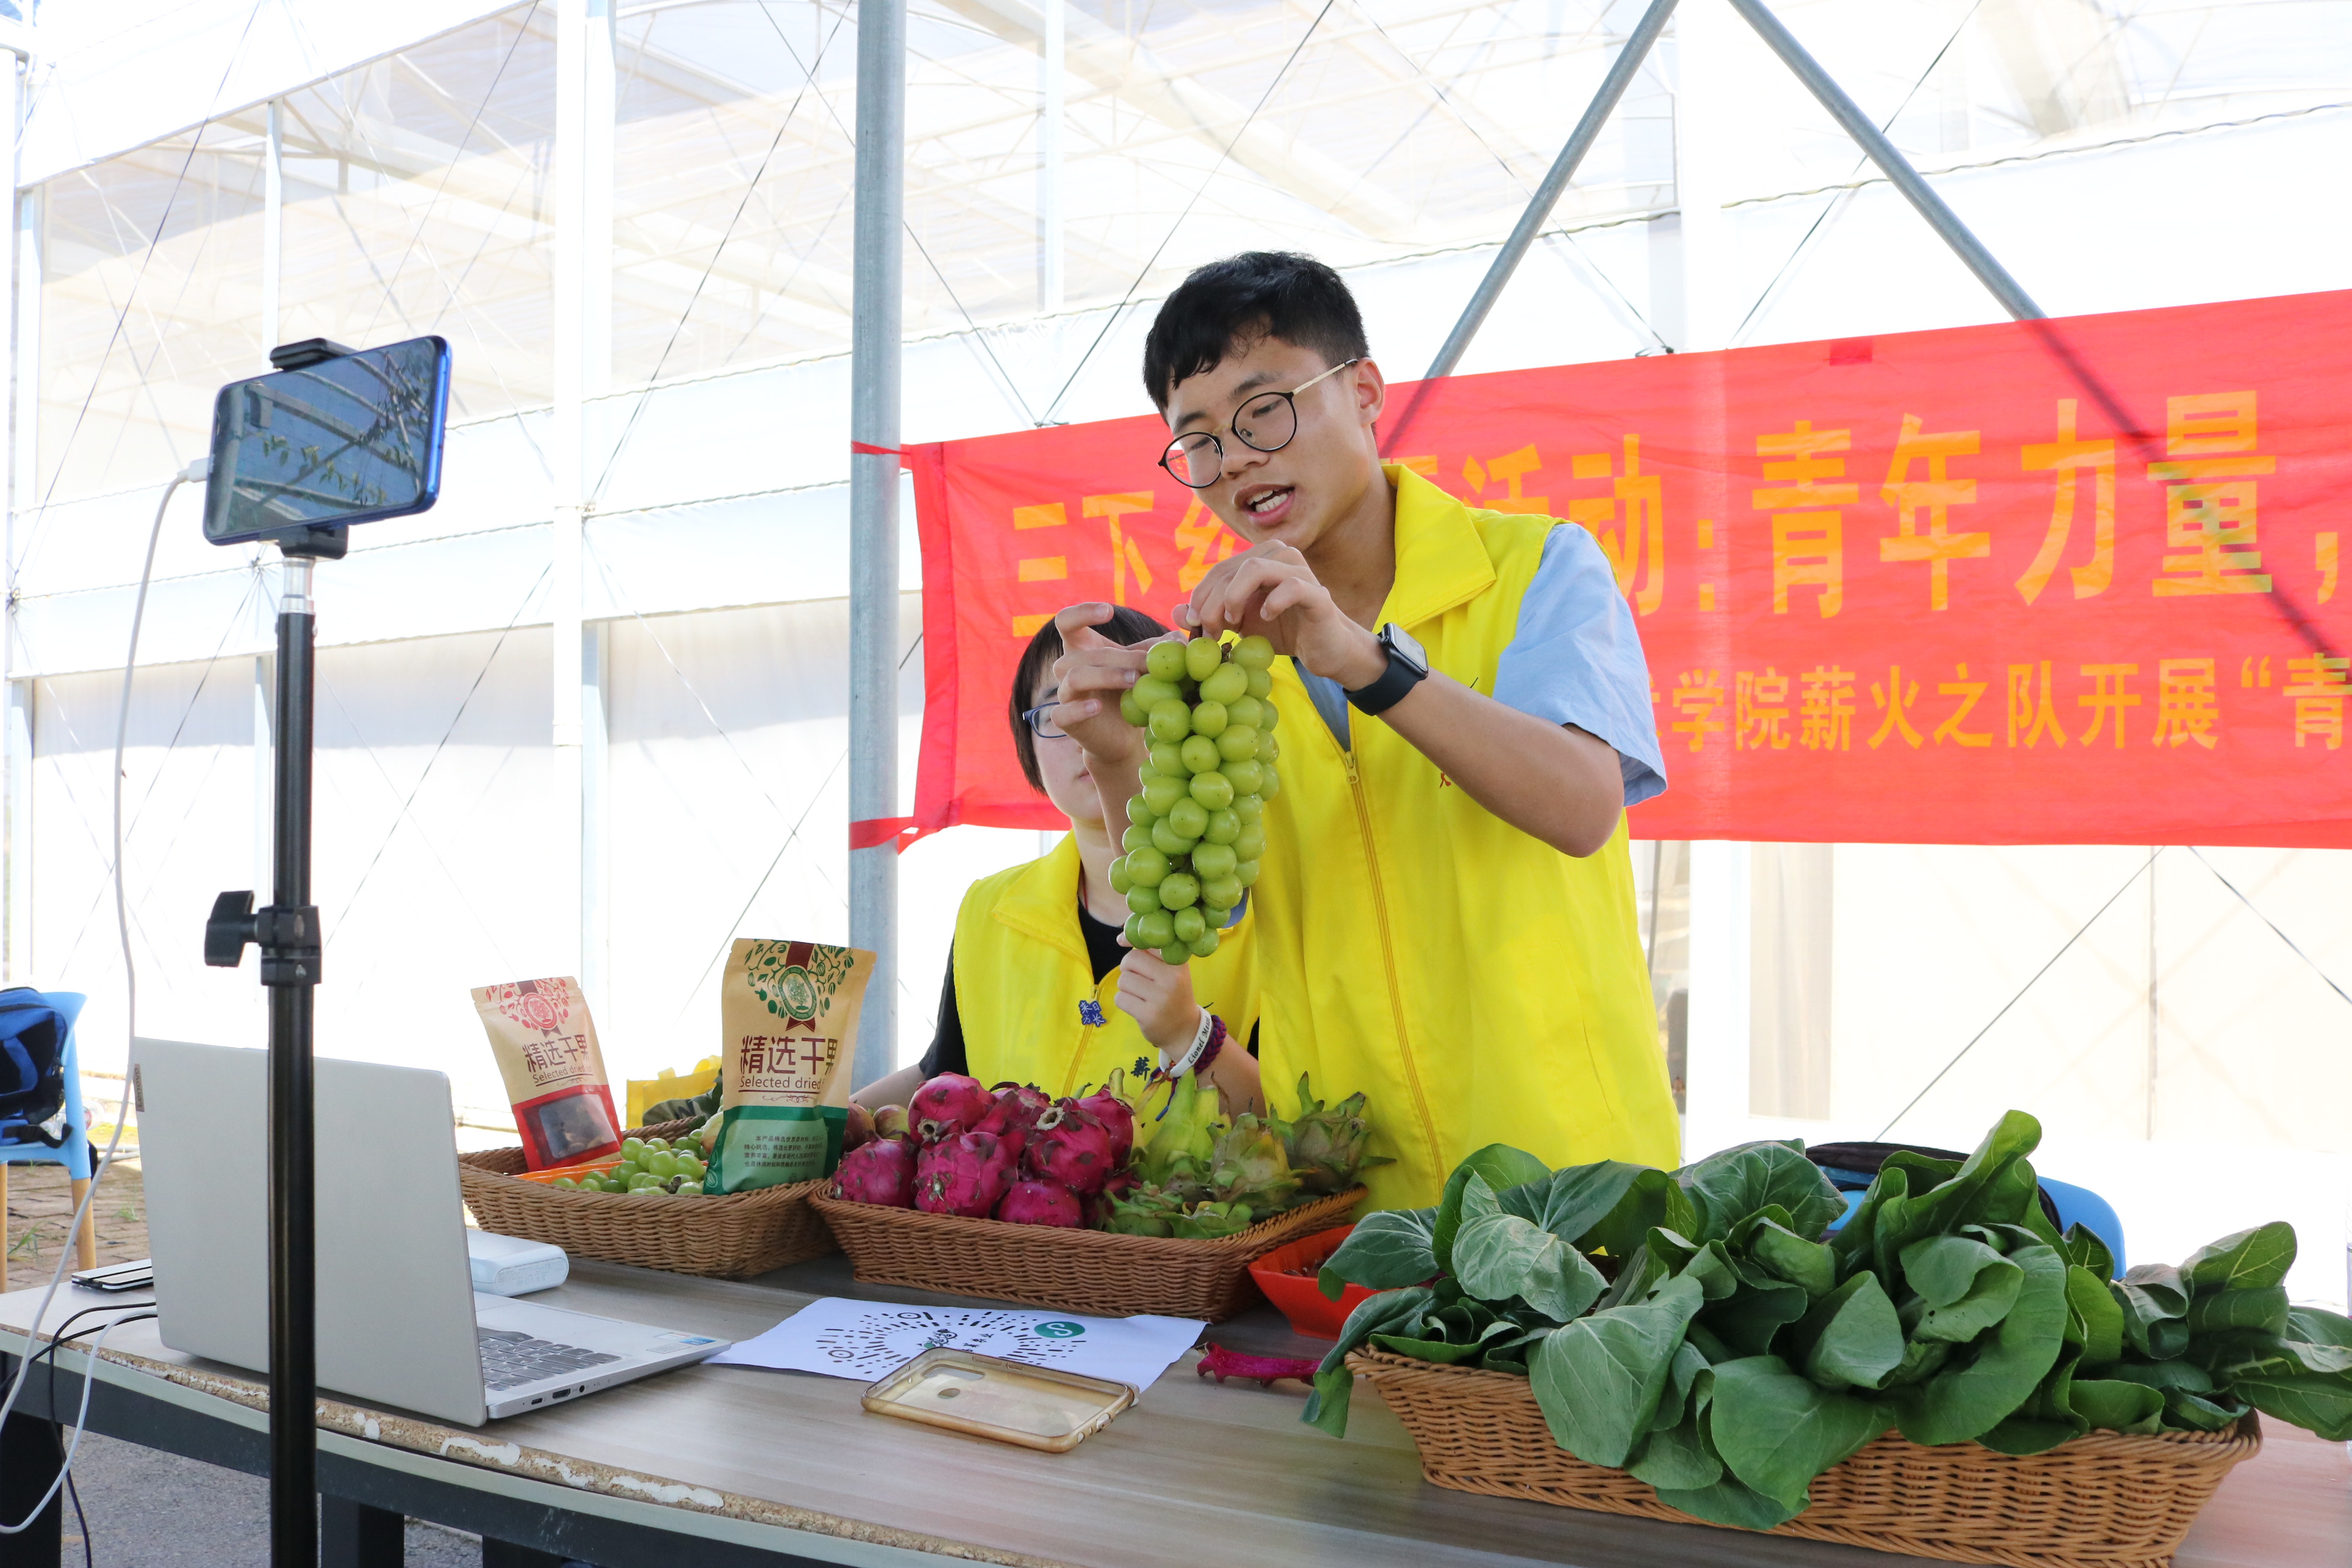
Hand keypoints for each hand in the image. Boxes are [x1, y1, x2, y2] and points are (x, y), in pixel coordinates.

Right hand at [1048, 603, 1151, 762]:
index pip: (1066, 621)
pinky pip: (1062, 713)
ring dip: (1107, 676)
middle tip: (1148, 664)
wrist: (1122, 736)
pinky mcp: (1065, 720)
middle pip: (1084, 654)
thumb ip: (1156, 650)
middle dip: (1120, 657)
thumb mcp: (1140, 666)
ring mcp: (1064, 694)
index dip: (1082, 612)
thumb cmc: (1128, 692)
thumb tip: (1178, 639)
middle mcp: (1067, 667)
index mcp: (1081, 648)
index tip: (1108, 611)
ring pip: (1075, 677)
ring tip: (1134, 681)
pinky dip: (1079, 709)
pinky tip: (1097, 707)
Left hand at [1112, 948, 1200, 1055]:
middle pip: (1131, 960)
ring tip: (1140, 994)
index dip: (1132, 939)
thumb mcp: (1172, 970)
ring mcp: (1160, 998)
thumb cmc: (1174, 994)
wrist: (1185, 1030)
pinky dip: (1124, 1001)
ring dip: (1126, 987)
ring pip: (1123, 980)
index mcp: (1178, 964)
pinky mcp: (1148, 1015)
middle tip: (1137, 978)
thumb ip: (1151, 952)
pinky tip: (1137, 1006)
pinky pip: (1121, 998)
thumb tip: (1121, 937)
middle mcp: (1172, 979)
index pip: (1148, 943)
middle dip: (1127, 968)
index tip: (1122, 941)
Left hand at [1179, 543, 1384, 687]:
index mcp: (1261, 558)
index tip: (1195, 626)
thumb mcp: (1240, 625)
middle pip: (1231, 570)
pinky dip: (1272, 603)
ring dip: (1234, 599)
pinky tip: (1265, 619)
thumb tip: (1175, 612)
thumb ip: (1208, 616)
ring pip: (1254, 568)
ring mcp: (1301, 572)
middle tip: (1211, 633)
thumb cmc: (1283, 632)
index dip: (1200, 597)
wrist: (1325, 649)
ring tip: (1234, 624)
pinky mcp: (1318, 594)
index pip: (1219, 570)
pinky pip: (1291, 587)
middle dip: (1212, 604)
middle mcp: (1281, 555)